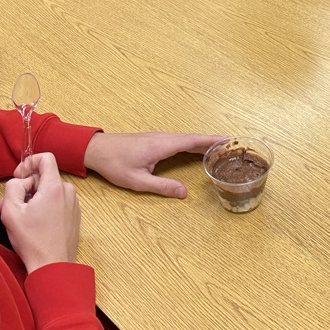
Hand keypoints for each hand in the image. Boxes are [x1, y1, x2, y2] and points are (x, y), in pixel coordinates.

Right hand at [0, 153, 80, 272]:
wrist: (53, 266)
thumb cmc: (33, 241)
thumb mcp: (10, 211)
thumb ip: (12, 187)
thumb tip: (20, 182)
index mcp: (55, 187)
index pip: (46, 158)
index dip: (29, 163)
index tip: (18, 177)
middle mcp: (68, 192)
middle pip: (44, 177)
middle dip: (26, 188)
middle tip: (10, 205)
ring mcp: (73, 204)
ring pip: (49, 191)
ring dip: (34, 199)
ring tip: (22, 218)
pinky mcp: (74, 215)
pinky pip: (57, 202)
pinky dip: (44, 207)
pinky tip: (35, 224)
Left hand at [83, 131, 223, 197]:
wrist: (95, 149)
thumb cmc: (114, 164)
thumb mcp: (137, 181)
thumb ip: (162, 186)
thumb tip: (184, 192)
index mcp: (162, 145)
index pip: (193, 140)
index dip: (212, 140)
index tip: (230, 140)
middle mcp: (163, 138)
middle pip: (194, 138)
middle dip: (214, 141)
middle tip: (234, 147)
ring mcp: (159, 137)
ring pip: (187, 138)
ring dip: (204, 142)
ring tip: (222, 148)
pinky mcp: (155, 140)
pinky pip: (180, 140)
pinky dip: (193, 143)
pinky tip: (198, 149)